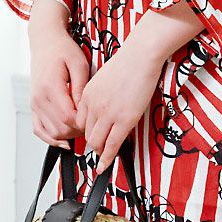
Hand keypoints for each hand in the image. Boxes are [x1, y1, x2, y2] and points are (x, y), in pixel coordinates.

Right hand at [28, 4, 89, 145]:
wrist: (45, 42)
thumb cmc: (62, 50)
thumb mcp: (79, 64)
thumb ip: (82, 89)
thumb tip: (85, 110)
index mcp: (50, 87)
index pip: (67, 117)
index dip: (83, 123)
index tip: (93, 118)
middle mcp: (39, 98)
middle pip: (60, 128)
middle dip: (78, 131)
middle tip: (91, 123)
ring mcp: (34, 103)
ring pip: (51, 132)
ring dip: (67, 135)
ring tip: (80, 128)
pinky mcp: (33, 106)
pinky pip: (39, 129)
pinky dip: (50, 138)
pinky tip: (63, 141)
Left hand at [76, 37, 163, 170]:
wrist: (140, 56)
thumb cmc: (128, 63)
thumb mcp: (104, 78)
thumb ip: (100, 95)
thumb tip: (105, 108)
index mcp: (87, 95)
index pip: (80, 121)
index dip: (87, 130)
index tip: (93, 135)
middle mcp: (93, 106)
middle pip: (86, 134)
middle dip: (92, 143)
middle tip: (99, 149)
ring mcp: (108, 114)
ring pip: (96, 142)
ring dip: (100, 151)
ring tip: (104, 156)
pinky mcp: (124, 120)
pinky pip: (112, 145)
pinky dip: (107, 158)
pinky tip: (104, 166)